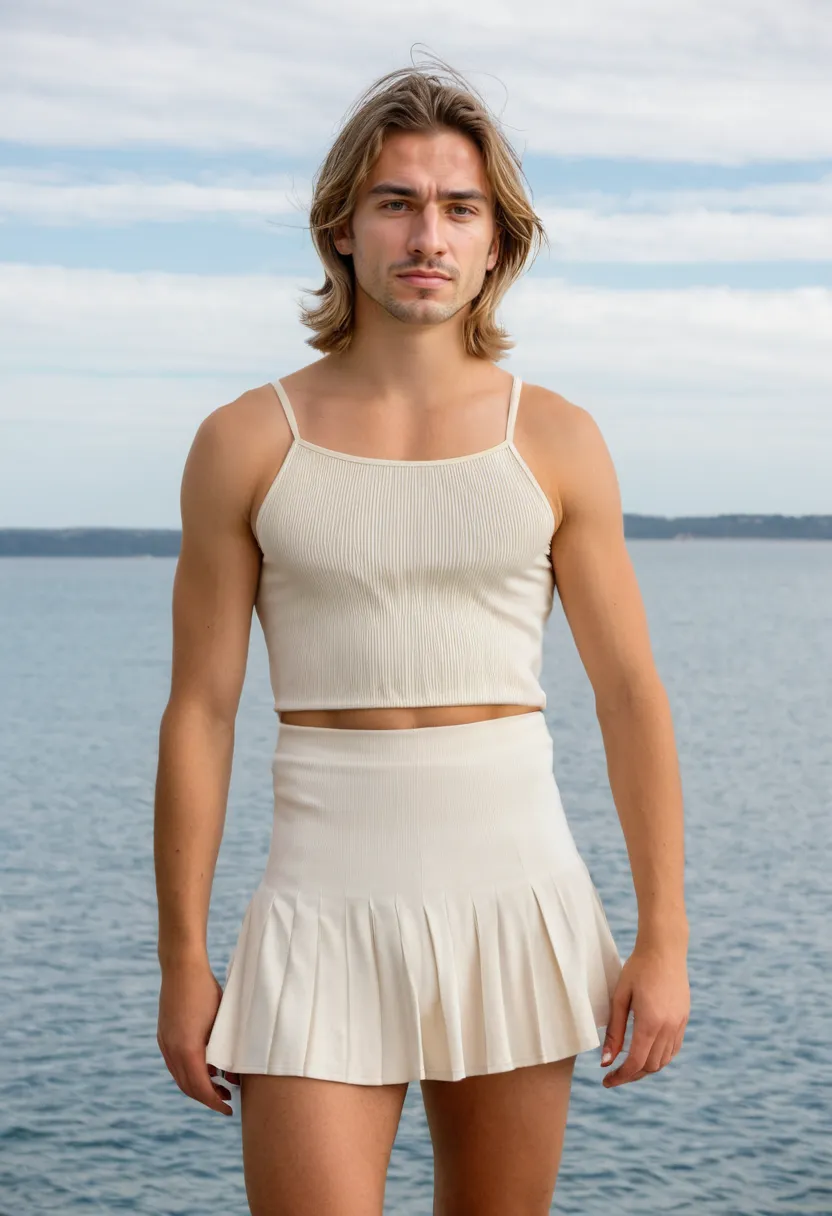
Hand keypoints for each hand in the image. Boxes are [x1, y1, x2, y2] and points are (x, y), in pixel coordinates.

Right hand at [157, 956, 240, 1113]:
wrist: (182, 967)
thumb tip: (234, 1074)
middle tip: (227, 1101)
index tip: (228, 1109)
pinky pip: (175, 1063)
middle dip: (207, 1098)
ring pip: (179, 1076)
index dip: (215, 1102)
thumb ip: (224, 1050)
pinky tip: (206, 1068)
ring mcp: (165, 1043)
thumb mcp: (221, 1022)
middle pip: (188, 1087)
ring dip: (198, 1086)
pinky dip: (189, 1072)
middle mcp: (172, 1050)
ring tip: (219, 1086)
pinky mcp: (164, 1035)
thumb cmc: (207, 991)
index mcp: (188, 1049)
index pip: (201, 1088)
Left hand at [600, 942, 689, 1087]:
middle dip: (631, 1075)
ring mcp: (679, 1024)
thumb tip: (606, 1061)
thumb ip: (614, 1030)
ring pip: (664, 1060)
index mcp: (650, 1022)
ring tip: (628, 1066)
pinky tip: (646, 1053)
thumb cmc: (637, 969)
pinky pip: (673, 1048)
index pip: (636, 1062)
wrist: (664, 949)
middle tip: (613, 1074)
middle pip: (651, 1066)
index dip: (620, 1076)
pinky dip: (660, 1057)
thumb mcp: (620, 997)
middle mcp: (668, 1027)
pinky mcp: (684, 1019)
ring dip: (646, 1068)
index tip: (606, 1080)